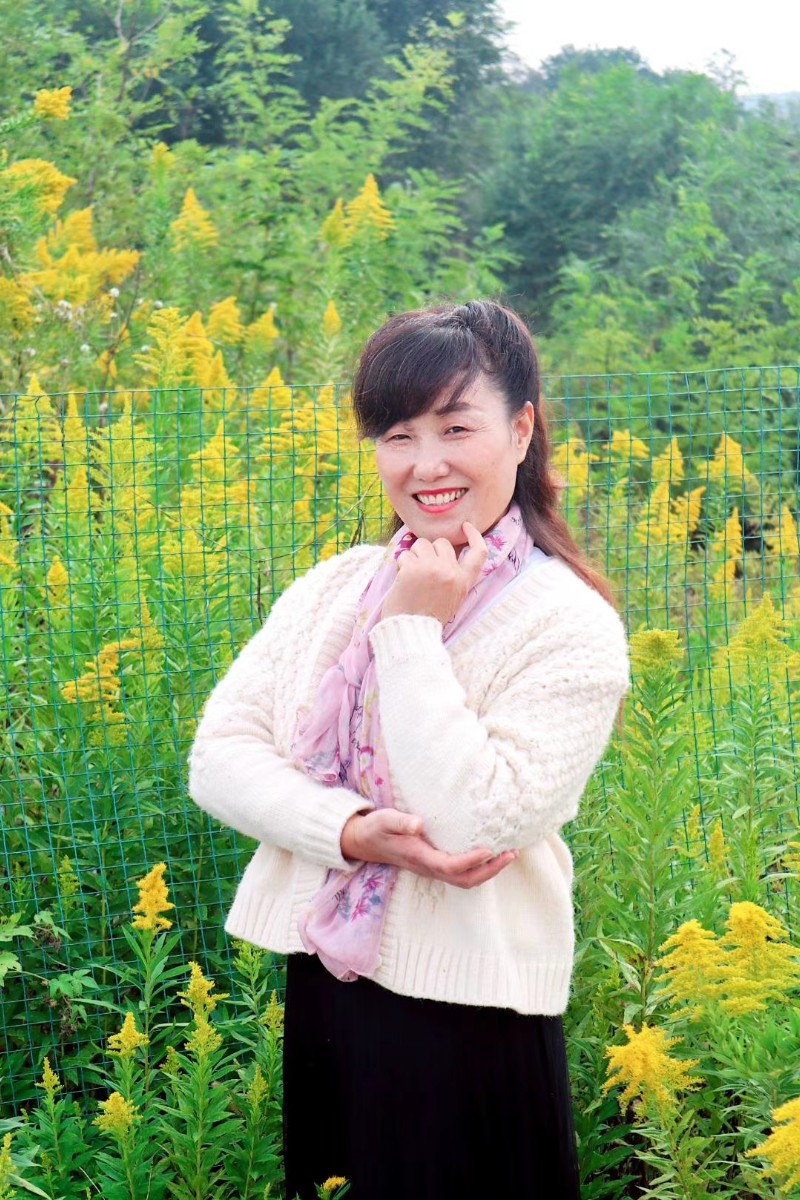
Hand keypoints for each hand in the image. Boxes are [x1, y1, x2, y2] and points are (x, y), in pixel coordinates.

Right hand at [340, 809, 517, 889]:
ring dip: (489, 871)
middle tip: (511, 854)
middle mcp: (428, 868)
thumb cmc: (377, 828)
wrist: (365, 842)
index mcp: (419, 857)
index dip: (471, 861)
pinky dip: (481, 867)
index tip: (490, 849)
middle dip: (490, 870)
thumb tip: (418, 825)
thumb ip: (400, 822)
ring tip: (509, 854)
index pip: (450, 866)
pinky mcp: (435, 865)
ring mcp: (432, 869)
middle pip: (465, 880)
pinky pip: (462, 873)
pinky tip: (492, 853)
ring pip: (465, 880)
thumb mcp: (385, 820)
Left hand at [380, 522, 488, 624]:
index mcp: (463, 582)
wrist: (411, 631)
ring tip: (411, 574)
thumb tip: (443, 554)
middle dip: (430, 550)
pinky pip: (404, 554)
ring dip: (414, 555)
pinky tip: (401, 580)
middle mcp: (450, 572)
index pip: (479, 553)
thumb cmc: (428, 617)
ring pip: (421, 544)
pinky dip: (400, 565)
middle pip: (442, 543)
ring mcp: (431, 568)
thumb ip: (453, 576)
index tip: (466, 526)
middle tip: (422, 567)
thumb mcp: (453, 598)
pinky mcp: (412, 568)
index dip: (474, 536)